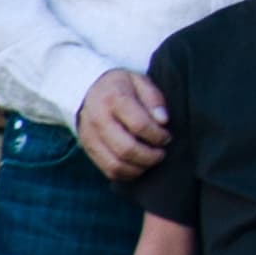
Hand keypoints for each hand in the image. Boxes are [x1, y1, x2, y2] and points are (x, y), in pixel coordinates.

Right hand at [76, 68, 170, 183]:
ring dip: (140, 167)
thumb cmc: (121, 87)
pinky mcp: (88, 150)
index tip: (167, 137)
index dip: (158, 135)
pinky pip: (108, 170)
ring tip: (152, 160)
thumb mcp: (139, 81)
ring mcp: (90, 137)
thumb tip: (163, 120)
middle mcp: (98, 120)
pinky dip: (127, 173)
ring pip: (116, 164)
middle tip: (162, 152)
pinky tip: (139, 165)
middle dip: (150, 156)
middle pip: (126, 148)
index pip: (139, 125)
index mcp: (113, 99)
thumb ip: (153, 99)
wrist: (88, 90)